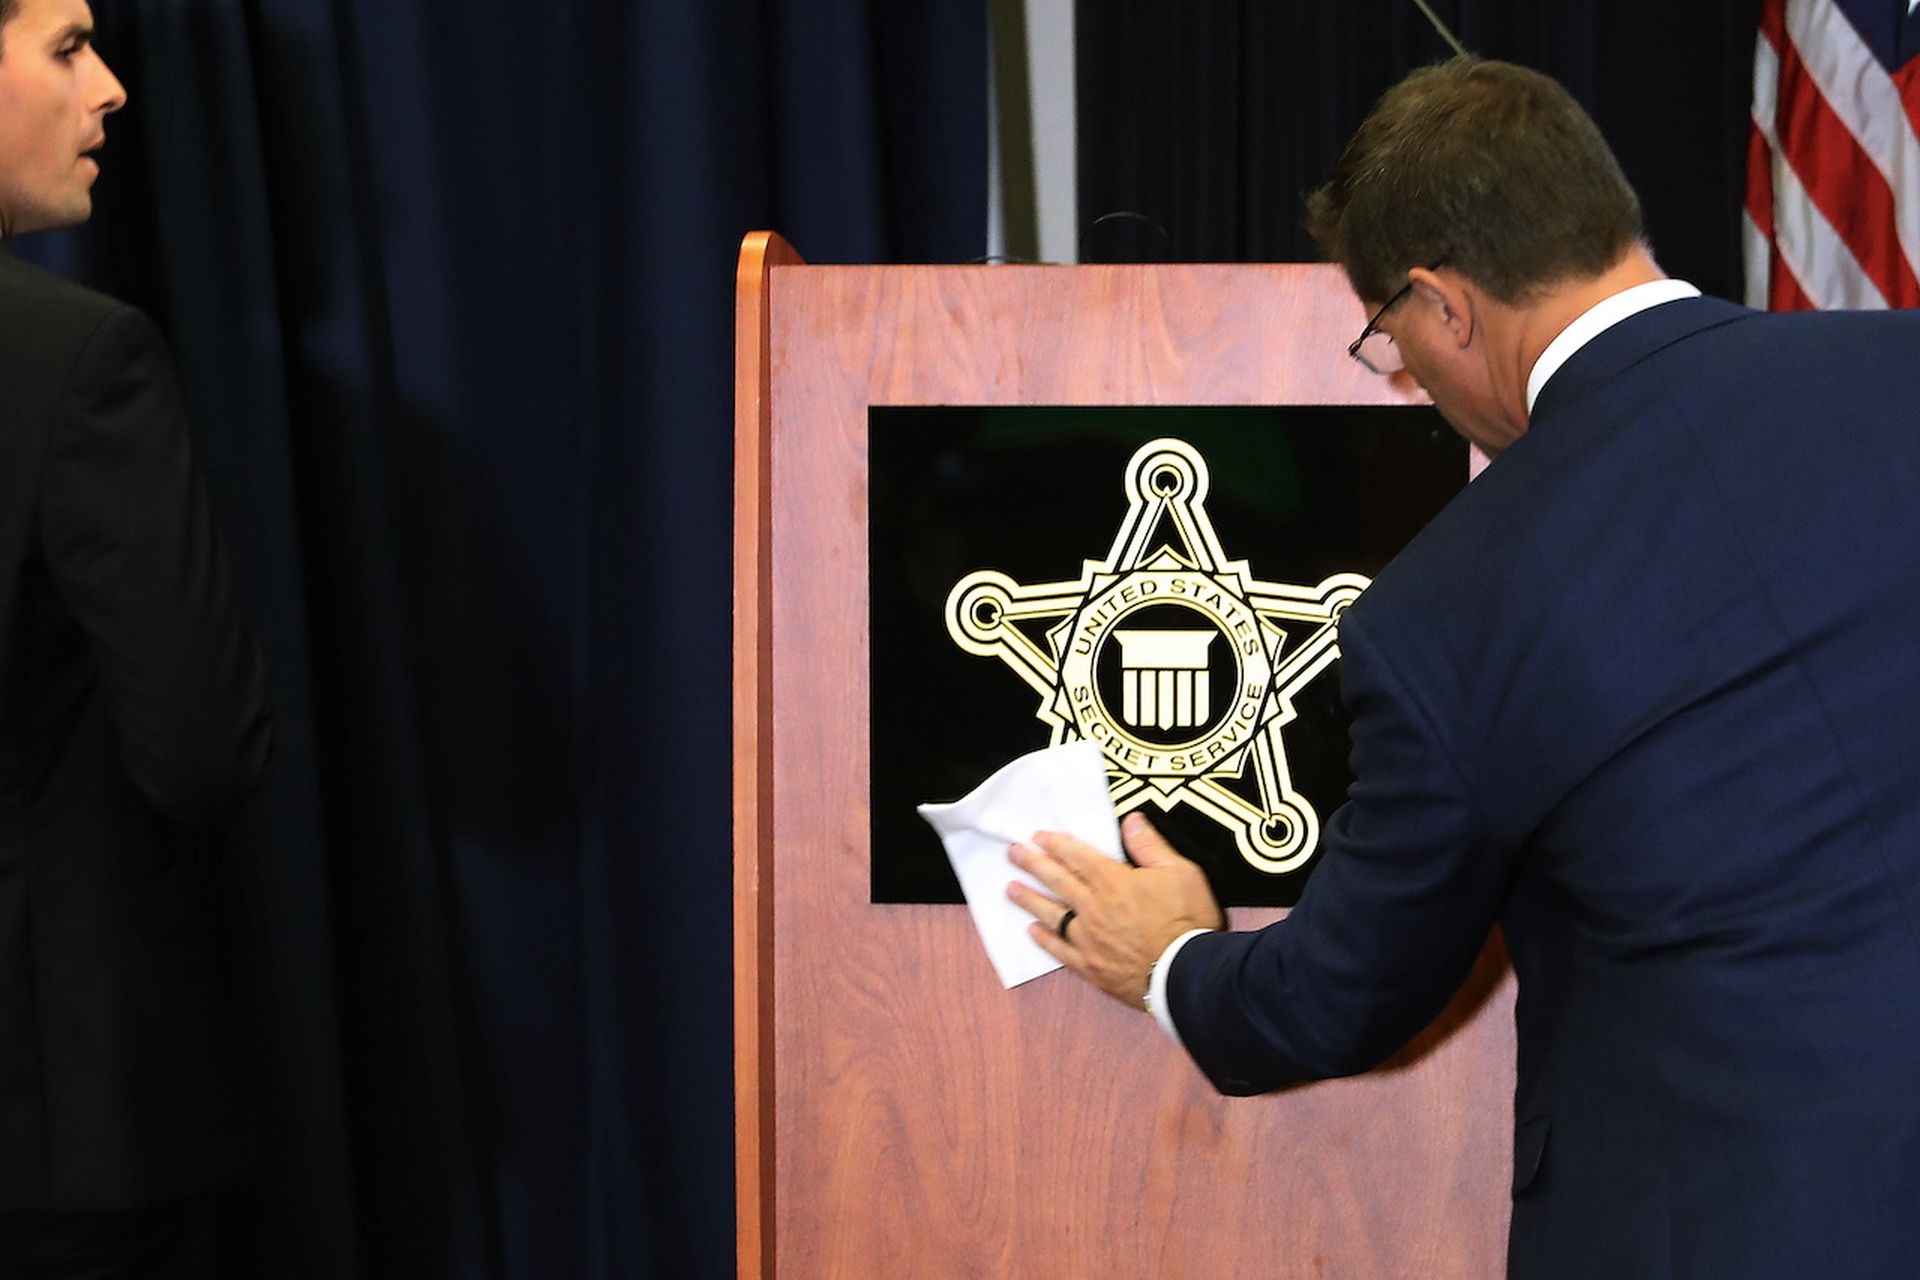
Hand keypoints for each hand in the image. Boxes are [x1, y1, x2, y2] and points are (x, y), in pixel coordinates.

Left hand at [1008, 812, 1225, 1009]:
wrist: (1188, 975)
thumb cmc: (1187, 921)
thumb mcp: (1180, 872)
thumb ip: (1150, 845)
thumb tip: (1131, 819)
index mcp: (1113, 881)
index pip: (1077, 856)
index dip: (1056, 844)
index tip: (1037, 836)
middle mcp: (1093, 907)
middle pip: (1056, 880)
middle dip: (1032, 864)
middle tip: (1012, 853)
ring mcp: (1088, 939)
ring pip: (1051, 913)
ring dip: (1029, 899)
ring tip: (1011, 889)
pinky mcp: (1090, 967)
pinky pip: (1059, 950)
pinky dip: (1044, 939)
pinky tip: (1032, 931)